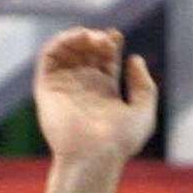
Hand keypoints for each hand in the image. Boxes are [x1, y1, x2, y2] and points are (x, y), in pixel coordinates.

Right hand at [34, 27, 156, 164]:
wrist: (93, 156)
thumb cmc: (119, 141)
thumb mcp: (143, 112)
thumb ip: (144, 85)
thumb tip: (134, 59)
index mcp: (105, 92)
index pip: (104, 59)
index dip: (110, 43)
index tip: (116, 36)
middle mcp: (83, 87)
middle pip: (87, 51)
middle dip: (97, 39)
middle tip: (107, 41)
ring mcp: (64, 85)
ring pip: (68, 50)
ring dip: (80, 37)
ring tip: (94, 39)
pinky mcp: (47, 86)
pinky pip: (49, 55)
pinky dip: (62, 40)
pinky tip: (79, 37)